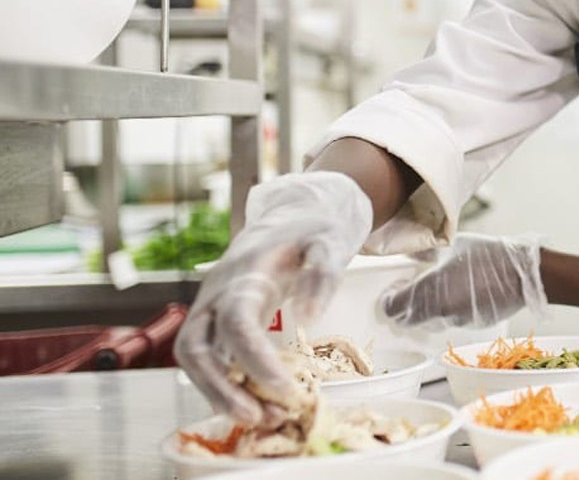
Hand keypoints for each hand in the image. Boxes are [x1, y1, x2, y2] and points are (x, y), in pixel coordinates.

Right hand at [175, 172, 371, 423]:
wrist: (288, 216)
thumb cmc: (309, 231)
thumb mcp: (327, 241)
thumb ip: (322, 273)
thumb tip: (310, 317)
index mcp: (244, 273)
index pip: (236, 321)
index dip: (254, 359)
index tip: (285, 388)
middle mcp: (217, 294)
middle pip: (195, 348)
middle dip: (221, 390)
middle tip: (260, 418)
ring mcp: (210, 308)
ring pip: (194, 359)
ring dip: (220, 394)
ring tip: (263, 418)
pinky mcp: (215, 322)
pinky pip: (207, 358)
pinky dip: (225, 385)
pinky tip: (256, 404)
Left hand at [379, 233, 546, 330]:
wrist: (523, 274)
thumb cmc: (488, 254)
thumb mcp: (452, 245)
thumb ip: (427, 252)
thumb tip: (412, 253)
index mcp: (428, 291)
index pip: (392, 307)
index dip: (388, 299)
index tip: (392, 289)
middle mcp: (438, 311)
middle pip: (409, 319)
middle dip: (405, 307)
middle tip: (409, 290)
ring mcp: (457, 320)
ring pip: (431, 320)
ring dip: (427, 309)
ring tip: (438, 288)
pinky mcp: (473, 324)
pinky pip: (452, 319)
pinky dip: (449, 310)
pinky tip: (461, 293)